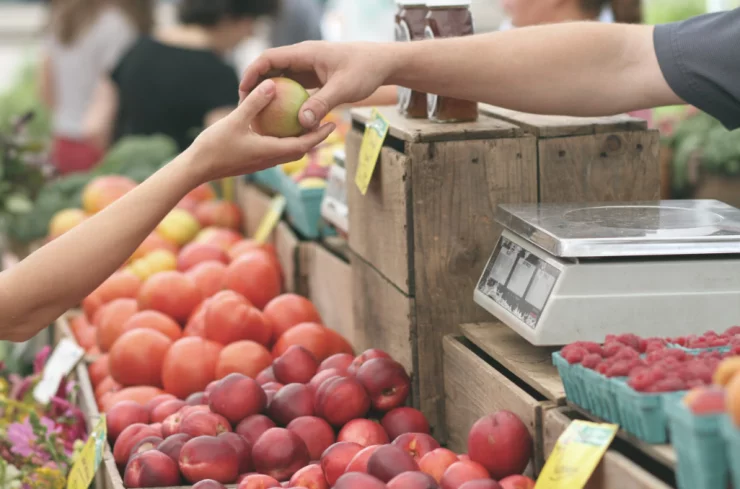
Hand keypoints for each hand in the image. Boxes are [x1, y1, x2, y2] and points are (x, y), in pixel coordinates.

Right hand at [189, 79, 335, 181]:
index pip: (303, 145)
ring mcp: (261, 162)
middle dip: (315, 138)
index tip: (333, 124)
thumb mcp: (235, 120)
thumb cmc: (214, 146)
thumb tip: (272, 84)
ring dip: (301, 140)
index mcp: (270, 152)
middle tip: (327, 122)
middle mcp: (270, 160)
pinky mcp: (253, 161)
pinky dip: (284, 139)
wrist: (196, 169)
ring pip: (288, 151)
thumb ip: (254, 103)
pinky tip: (279, 126)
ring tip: (308, 123)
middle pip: (300, 150)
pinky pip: (275, 149)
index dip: (320, 135)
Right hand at [240, 41, 396, 128]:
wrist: (382, 63)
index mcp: (305, 53)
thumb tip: (302, 123)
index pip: (269, 58)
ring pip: (281, 79)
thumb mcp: (343, 88)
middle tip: (245, 108)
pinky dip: (285, 100)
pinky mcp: (314, 77)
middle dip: (256, 86)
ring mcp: (308, 67)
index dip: (252, 73)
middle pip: (270, 69)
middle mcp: (303, 58)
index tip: (242, 91)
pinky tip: (281, 119)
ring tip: (258, 115)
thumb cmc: (365, 71)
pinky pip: (294, 88)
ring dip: (270, 94)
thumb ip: (322, 104)